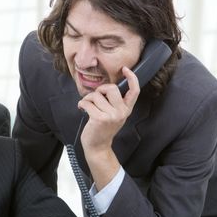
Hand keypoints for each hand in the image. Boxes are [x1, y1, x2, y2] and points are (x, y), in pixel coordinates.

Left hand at [77, 66, 139, 188]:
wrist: (97, 146)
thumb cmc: (103, 128)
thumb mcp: (115, 115)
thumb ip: (115, 102)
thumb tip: (106, 86)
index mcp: (126, 109)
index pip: (135, 91)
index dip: (132, 78)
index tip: (125, 69)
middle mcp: (121, 112)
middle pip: (111, 88)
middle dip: (100, 89)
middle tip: (95, 98)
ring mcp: (111, 116)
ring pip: (96, 95)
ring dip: (88, 99)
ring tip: (87, 106)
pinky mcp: (99, 118)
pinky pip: (87, 102)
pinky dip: (81, 104)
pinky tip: (81, 108)